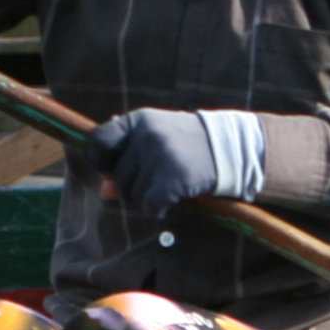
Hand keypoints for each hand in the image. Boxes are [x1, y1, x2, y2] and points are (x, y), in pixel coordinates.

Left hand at [88, 108, 263, 213]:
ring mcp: (161, 155)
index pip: (99, 140)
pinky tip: (170, 202)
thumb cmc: (187, 146)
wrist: (230, 148)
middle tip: (154, 182)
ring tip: (166, 186)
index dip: (100, 160)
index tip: (110, 169)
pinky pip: (149, 205)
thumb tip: (104, 190)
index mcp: (139, 119)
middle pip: (118, 176)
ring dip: (145, 198)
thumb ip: (128, 159)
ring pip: (132, 194)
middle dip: (131, 187)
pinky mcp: (174, 177)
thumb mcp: (156, 140)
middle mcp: (147, 134)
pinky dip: (157, 209)